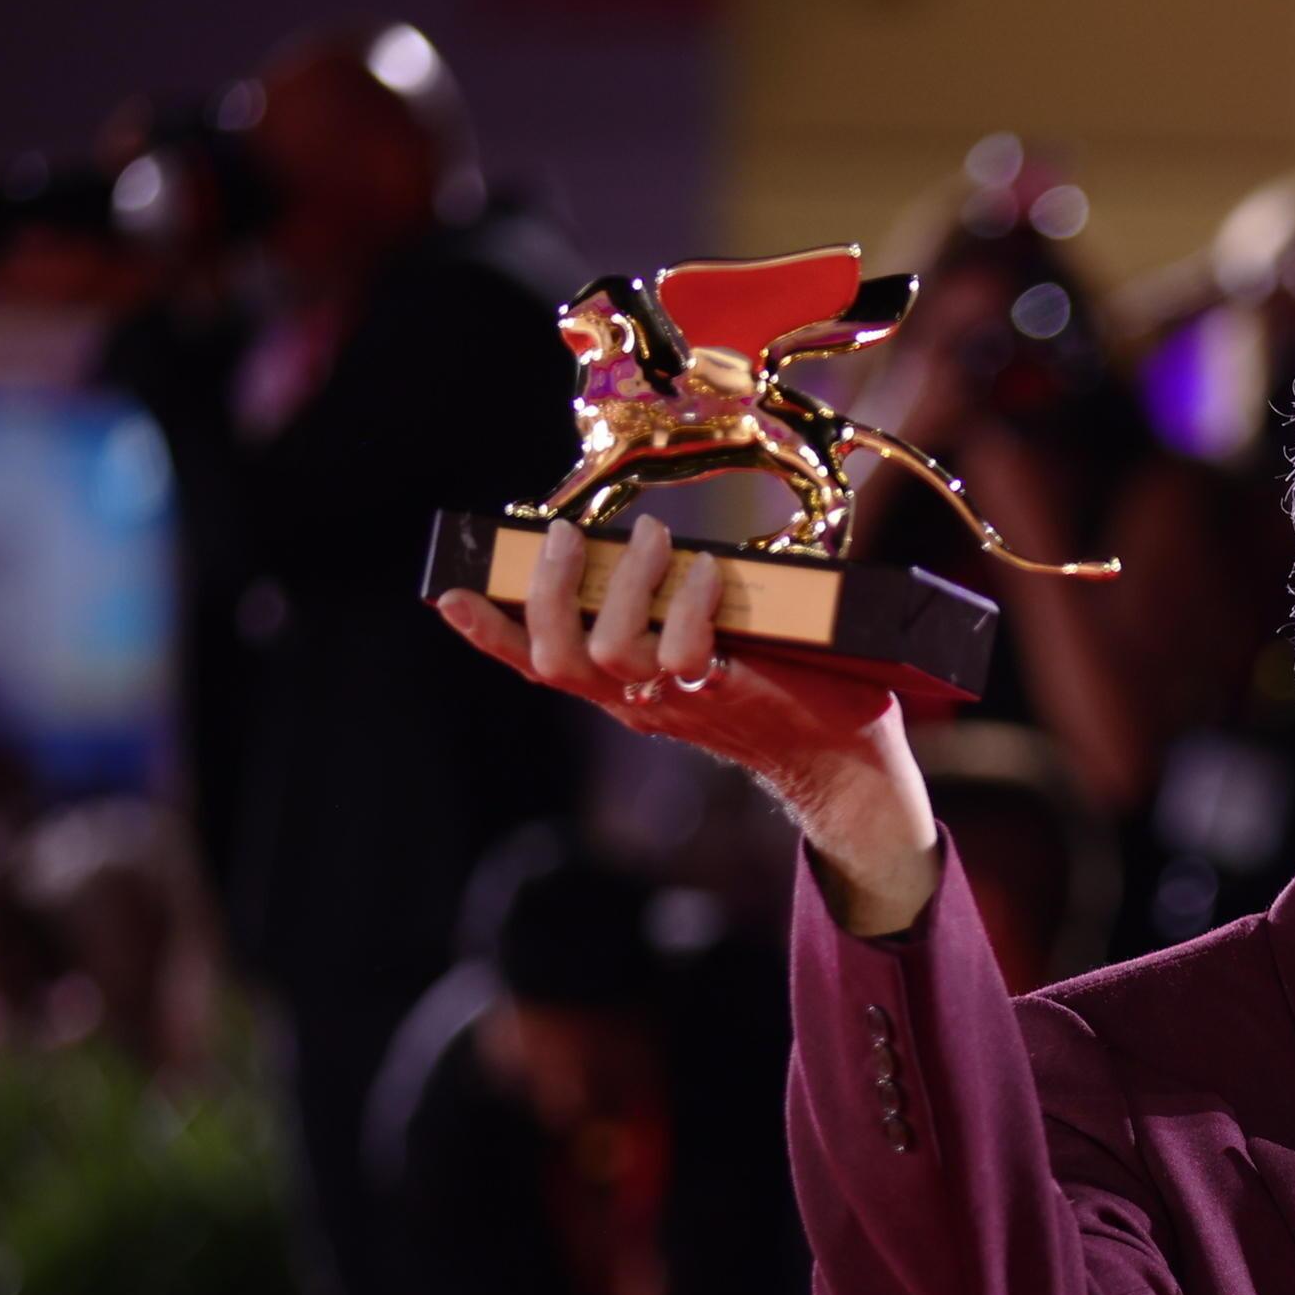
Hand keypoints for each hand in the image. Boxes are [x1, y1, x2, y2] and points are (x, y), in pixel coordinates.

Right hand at [436, 516, 940, 934]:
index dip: (488, 634)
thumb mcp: (706, 655)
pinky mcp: (726, 696)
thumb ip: (669, 617)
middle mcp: (636, 704)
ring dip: (626, 579)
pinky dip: (692, 601)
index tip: (450, 594)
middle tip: (565, 532)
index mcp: (621, 694)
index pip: (536, 667)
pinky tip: (710, 571)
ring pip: (612, 648)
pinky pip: (686, 649)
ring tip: (654, 534)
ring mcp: (678, 703)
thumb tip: (647, 549)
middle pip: (554, 656)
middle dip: (546, 588)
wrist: (844, 762)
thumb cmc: (781, 696)